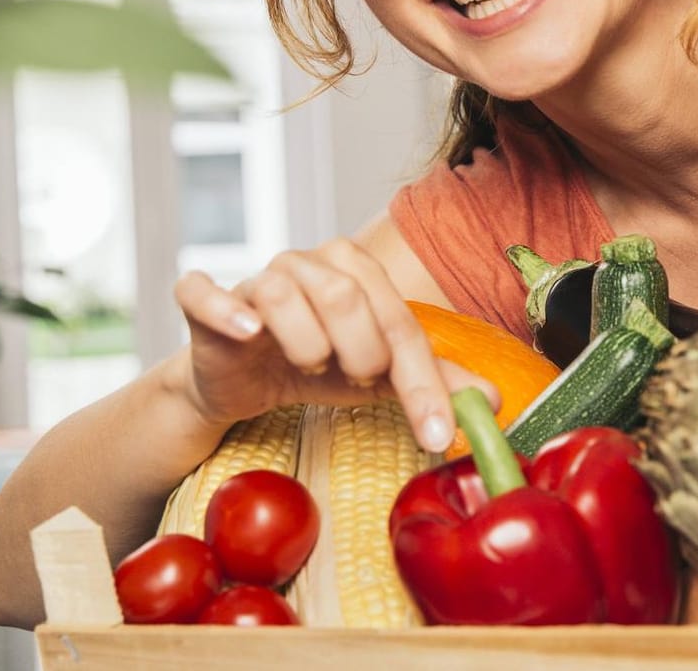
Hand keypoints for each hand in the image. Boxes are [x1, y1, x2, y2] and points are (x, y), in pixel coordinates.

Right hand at [173, 237, 496, 453]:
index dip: (422, 384)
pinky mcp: (205, 304)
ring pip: (284, 295)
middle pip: (347, 298)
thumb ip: (433, 382)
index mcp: (356, 269)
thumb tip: (492, 401)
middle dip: (361, 354)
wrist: (242, 380)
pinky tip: (247, 332)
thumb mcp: (380, 377)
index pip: (401, 324)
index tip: (438, 435)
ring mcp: (254, 278)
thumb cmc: (316, 365)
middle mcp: (307, 262)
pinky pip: (205, 293)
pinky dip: (224, 310)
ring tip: (310, 363)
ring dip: (305, 344)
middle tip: (355, 379)